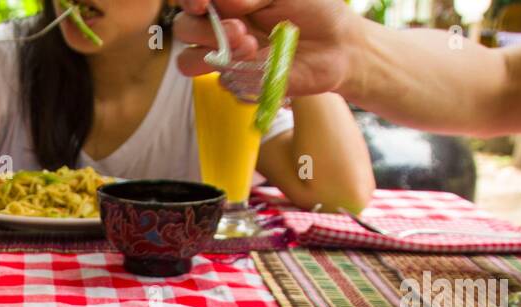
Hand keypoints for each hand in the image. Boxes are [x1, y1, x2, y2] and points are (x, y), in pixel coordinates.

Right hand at [174, 0, 361, 99]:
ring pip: (190, 61)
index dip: (190, 1)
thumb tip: (224, 3)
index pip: (192, 1)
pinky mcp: (239, 83)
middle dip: (206, 30)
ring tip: (250, 49)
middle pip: (184, 29)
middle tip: (241, 31)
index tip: (202, 4)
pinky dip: (243, 76)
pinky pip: (224, 84)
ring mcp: (225, 58)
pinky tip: (267, 68)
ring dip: (213, 56)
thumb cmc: (311, 9)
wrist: (337, 45)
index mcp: (227, 2)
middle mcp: (219, 27)